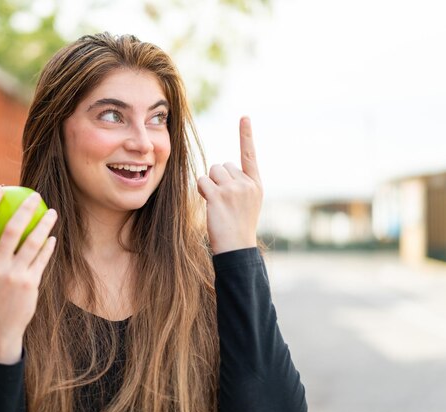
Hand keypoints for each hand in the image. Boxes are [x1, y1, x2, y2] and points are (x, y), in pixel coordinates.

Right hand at [0, 185, 57, 363]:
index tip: (0, 188)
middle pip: (11, 228)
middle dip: (25, 208)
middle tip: (35, 195)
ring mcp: (12, 275)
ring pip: (32, 242)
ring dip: (44, 224)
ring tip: (52, 212)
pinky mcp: (29, 284)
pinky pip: (42, 259)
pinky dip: (48, 246)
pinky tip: (53, 238)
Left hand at [197, 117, 262, 254]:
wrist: (237, 248)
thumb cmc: (238, 226)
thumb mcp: (248, 202)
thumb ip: (239, 184)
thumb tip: (221, 168)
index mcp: (256, 184)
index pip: (249, 154)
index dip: (246, 135)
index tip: (244, 117)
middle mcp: (247, 183)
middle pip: (222, 165)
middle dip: (218, 179)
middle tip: (223, 201)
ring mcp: (233, 189)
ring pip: (211, 172)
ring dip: (209, 184)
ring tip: (217, 203)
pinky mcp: (218, 196)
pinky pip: (202, 181)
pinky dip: (201, 190)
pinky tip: (209, 203)